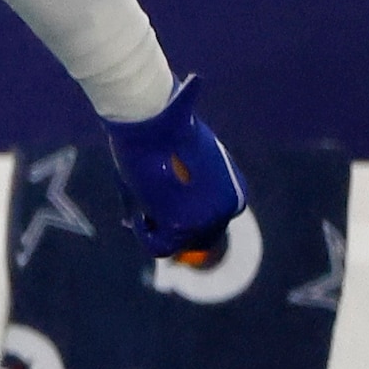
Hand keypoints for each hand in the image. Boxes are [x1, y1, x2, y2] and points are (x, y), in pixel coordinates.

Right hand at [100, 77, 246, 259]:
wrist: (155, 120)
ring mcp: (207, 220)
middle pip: (197, 238)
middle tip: (147, 211)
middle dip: (170, 227)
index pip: (210, 221)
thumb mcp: (179, 160)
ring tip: (142, 202)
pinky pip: (157, 247)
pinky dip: (143, 234)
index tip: (159, 206)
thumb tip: (133, 219)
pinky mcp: (182, 226)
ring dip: (155, 229)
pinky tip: (137, 212)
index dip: (182, 218)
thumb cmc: (164, 131)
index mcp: (235, 191)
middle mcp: (227, 209)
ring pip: (175, 244)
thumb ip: (170, 192)